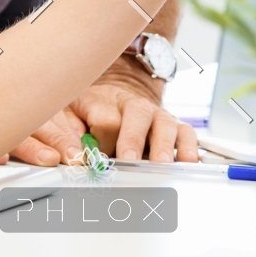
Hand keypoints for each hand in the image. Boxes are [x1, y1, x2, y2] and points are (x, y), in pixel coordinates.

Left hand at [3, 64, 198, 165]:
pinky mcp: (174, 127)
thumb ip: (66, 134)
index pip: (105, 117)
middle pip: (137, 115)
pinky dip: (189, 147)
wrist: (117, 94)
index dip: (101, 137)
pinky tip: (188, 161)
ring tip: (161, 163)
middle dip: (133, 138)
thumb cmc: (90, 110)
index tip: (96, 156)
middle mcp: (133, 106)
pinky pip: (186, 133)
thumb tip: (72, 157)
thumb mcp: (69, 115)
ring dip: (163, 145)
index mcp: (103, 101)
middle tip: (128, 157)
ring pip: (165, 124)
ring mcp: (156, 116)